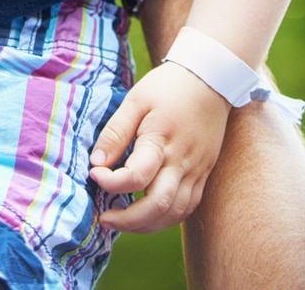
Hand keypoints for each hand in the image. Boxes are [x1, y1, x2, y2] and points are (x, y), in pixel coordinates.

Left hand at [89, 63, 229, 232]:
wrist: (209, 80)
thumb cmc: (168, 87)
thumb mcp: (135, 100)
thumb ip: (116, 132)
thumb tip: (96, 162)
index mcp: (161, 140)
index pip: (136, 176)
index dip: (111, 182)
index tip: (95, 175)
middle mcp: (182, 162)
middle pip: (157, 206)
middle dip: (128, 220)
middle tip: (104, 218)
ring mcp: (196, 171)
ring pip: (174, 214)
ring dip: (146, 225)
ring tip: (122, 221)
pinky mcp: (203, 174)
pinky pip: (187, 208)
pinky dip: (166, 218)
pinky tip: (148, 215)